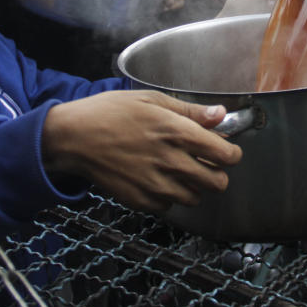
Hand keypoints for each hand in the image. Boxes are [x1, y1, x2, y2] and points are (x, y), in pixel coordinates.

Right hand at [41, 90, 242, 211]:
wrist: (74, 137)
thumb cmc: (110, 112)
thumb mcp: (151, 100)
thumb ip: (190, 111)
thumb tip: (220, 114)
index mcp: (177, 132)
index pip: (226, 155)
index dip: (232, 154)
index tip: (227, 151)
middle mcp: (171, 162)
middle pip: (217, 183)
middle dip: (217, 174)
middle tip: (206, 164)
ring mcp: (156, 185)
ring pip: (195, 198)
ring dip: (193, 187)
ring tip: (179, 171)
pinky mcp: (140, 200)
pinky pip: (169, 206)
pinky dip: (168, 196)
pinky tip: (156, 179)